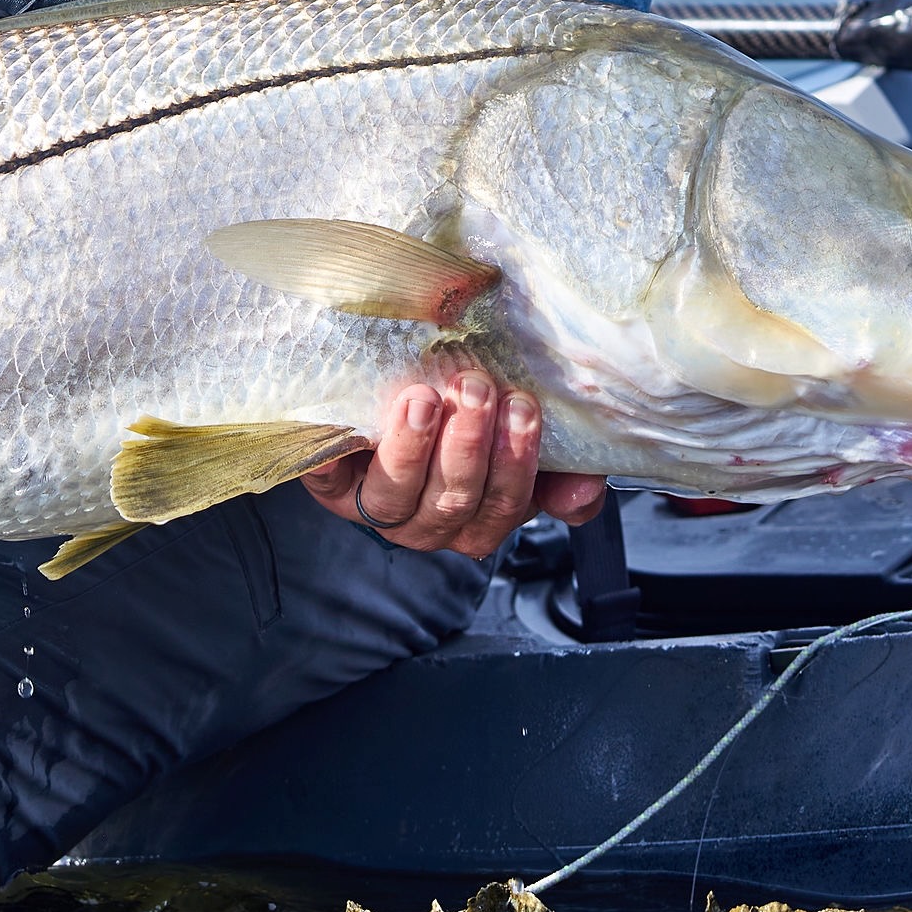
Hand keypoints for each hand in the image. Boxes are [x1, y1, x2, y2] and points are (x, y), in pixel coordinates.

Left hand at [303, 370, 605, 557]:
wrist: (380, 400)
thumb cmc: (460, 420)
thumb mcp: (515, 441)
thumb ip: (557, 469)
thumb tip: (585, 492)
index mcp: (477, 519)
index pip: (504, 505)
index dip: (516, 461)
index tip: (522, 405)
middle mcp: (427, 524)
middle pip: (453, 501)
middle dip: (468, 445)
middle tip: (474, 388)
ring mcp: (375, 506)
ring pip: (397, 496)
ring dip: (413, 448)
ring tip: (422, 399)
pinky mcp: (328, 485)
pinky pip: (326, 479)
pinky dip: (332, 456)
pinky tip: (344, 428)